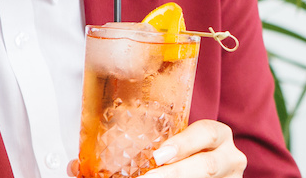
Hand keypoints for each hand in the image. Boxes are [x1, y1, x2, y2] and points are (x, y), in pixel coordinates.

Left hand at [67, 120, 245, 177]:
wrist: (202, 171)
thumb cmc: (187, 157)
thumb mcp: (170, 147)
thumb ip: (135, 150)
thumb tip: (76, 167)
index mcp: (215, 138)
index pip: (207, 132)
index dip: (185, 142)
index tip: (158, 155)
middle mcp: (229, 158)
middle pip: (208, 166)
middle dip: (177, 173)